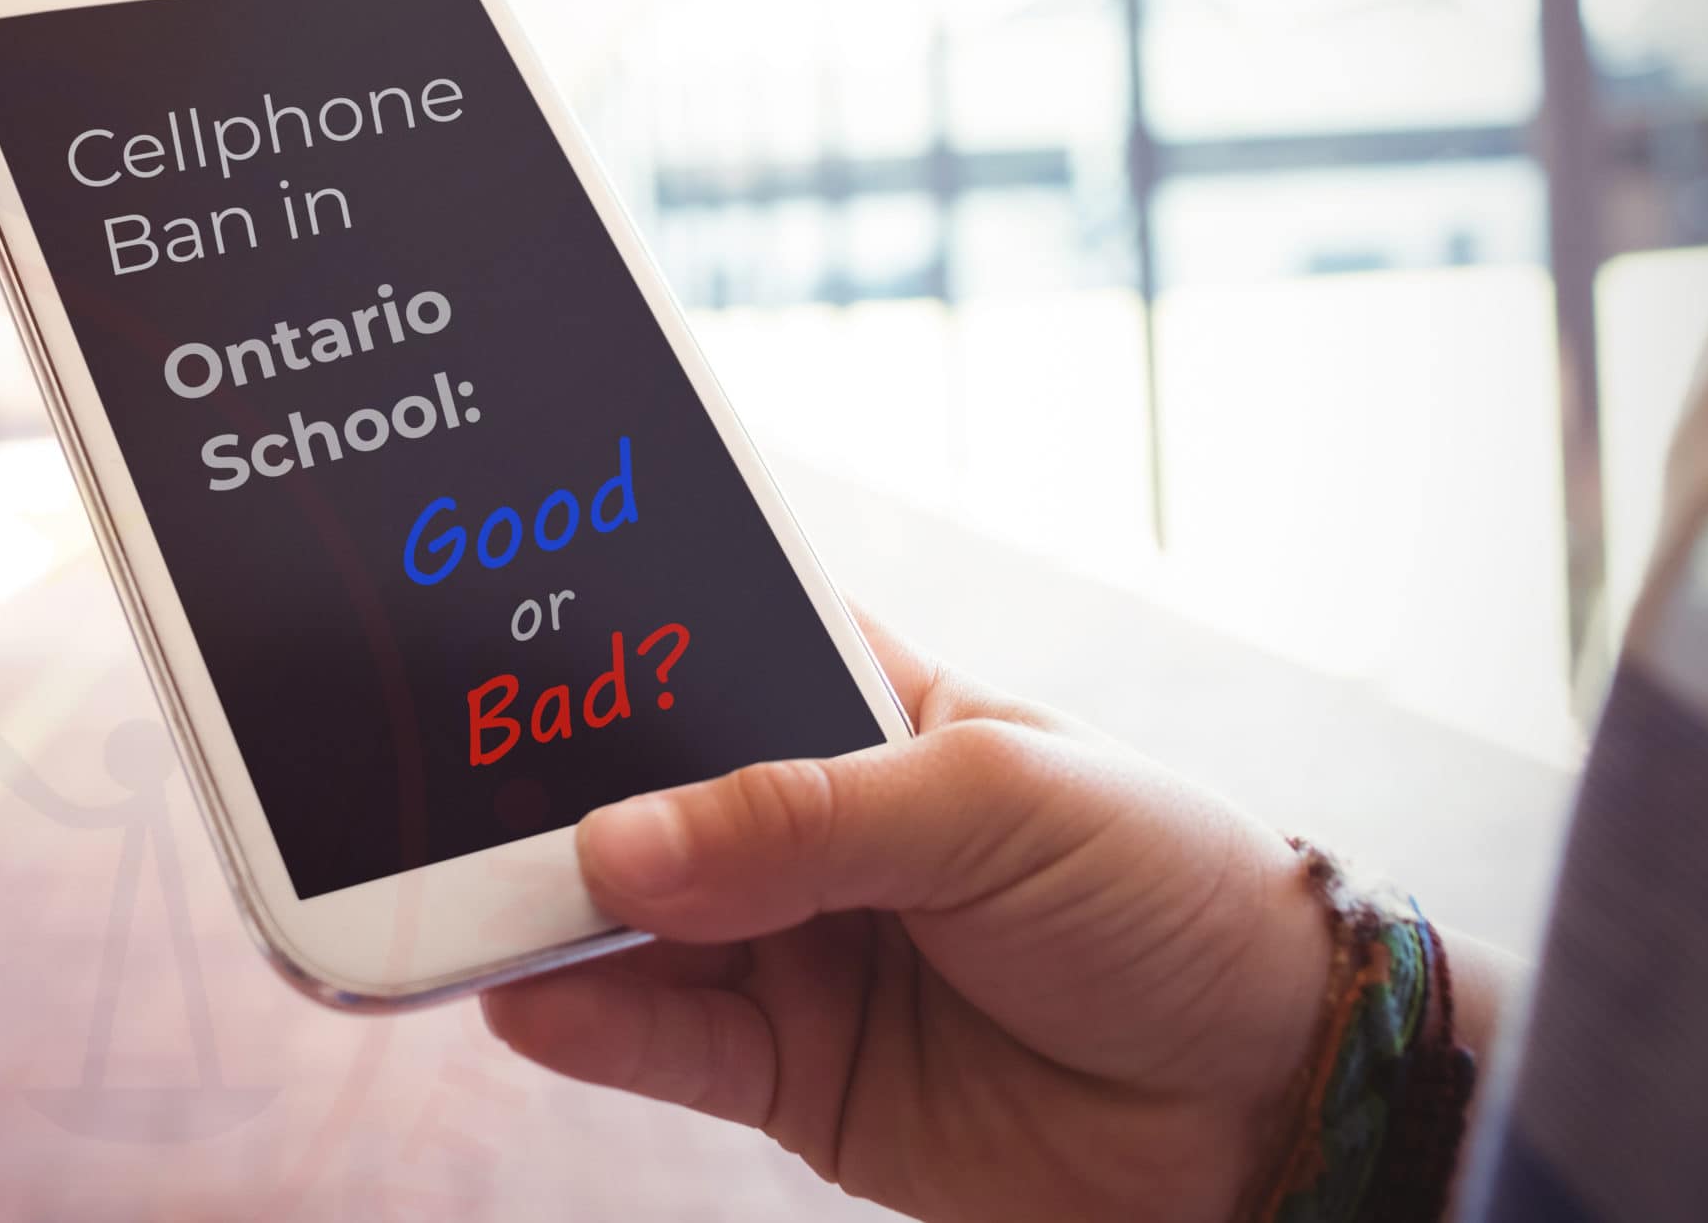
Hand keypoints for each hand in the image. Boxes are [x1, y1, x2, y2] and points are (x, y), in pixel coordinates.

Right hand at [482, 612, 1344, 1222]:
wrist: (1272, 1101)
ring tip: (458, 893)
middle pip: (647, 793)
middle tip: (435, 770)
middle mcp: (810, 826)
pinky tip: (527, 998)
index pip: (712, 647)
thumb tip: (618, 849)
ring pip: (635, 922)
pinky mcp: (791, 1072)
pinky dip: (591, 1027)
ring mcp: (793, 949)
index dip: (613, 630)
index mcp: (866, 712)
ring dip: (552, 911)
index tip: (492, 606)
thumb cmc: (1168, 892)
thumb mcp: (996, 808)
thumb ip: (802, 822)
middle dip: (555, 785)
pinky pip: (666, 1045)